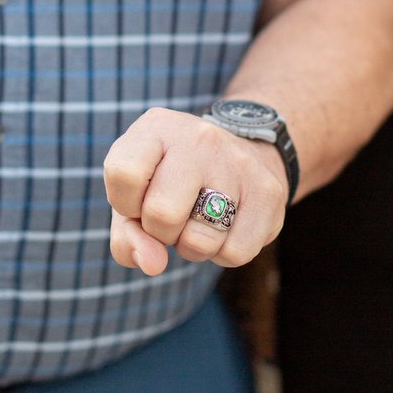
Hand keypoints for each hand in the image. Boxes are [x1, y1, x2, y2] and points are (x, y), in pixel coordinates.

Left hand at [104, 107, 287, 276]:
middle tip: (172, 215)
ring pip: (200, 241)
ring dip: (192, 246)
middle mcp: (198, 138)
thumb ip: (127, 235)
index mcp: (157, 128)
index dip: (125, 203)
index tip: (138, 198)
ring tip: (198, 220)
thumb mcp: (137, 196)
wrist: (242, 153)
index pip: (123, 173)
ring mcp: (238, 162)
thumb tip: (152, 263)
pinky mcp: (269, 192)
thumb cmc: (172, 182)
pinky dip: (223, 254)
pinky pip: (236, 253)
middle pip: (162, 213)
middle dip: (160, 231)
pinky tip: (225, 226)